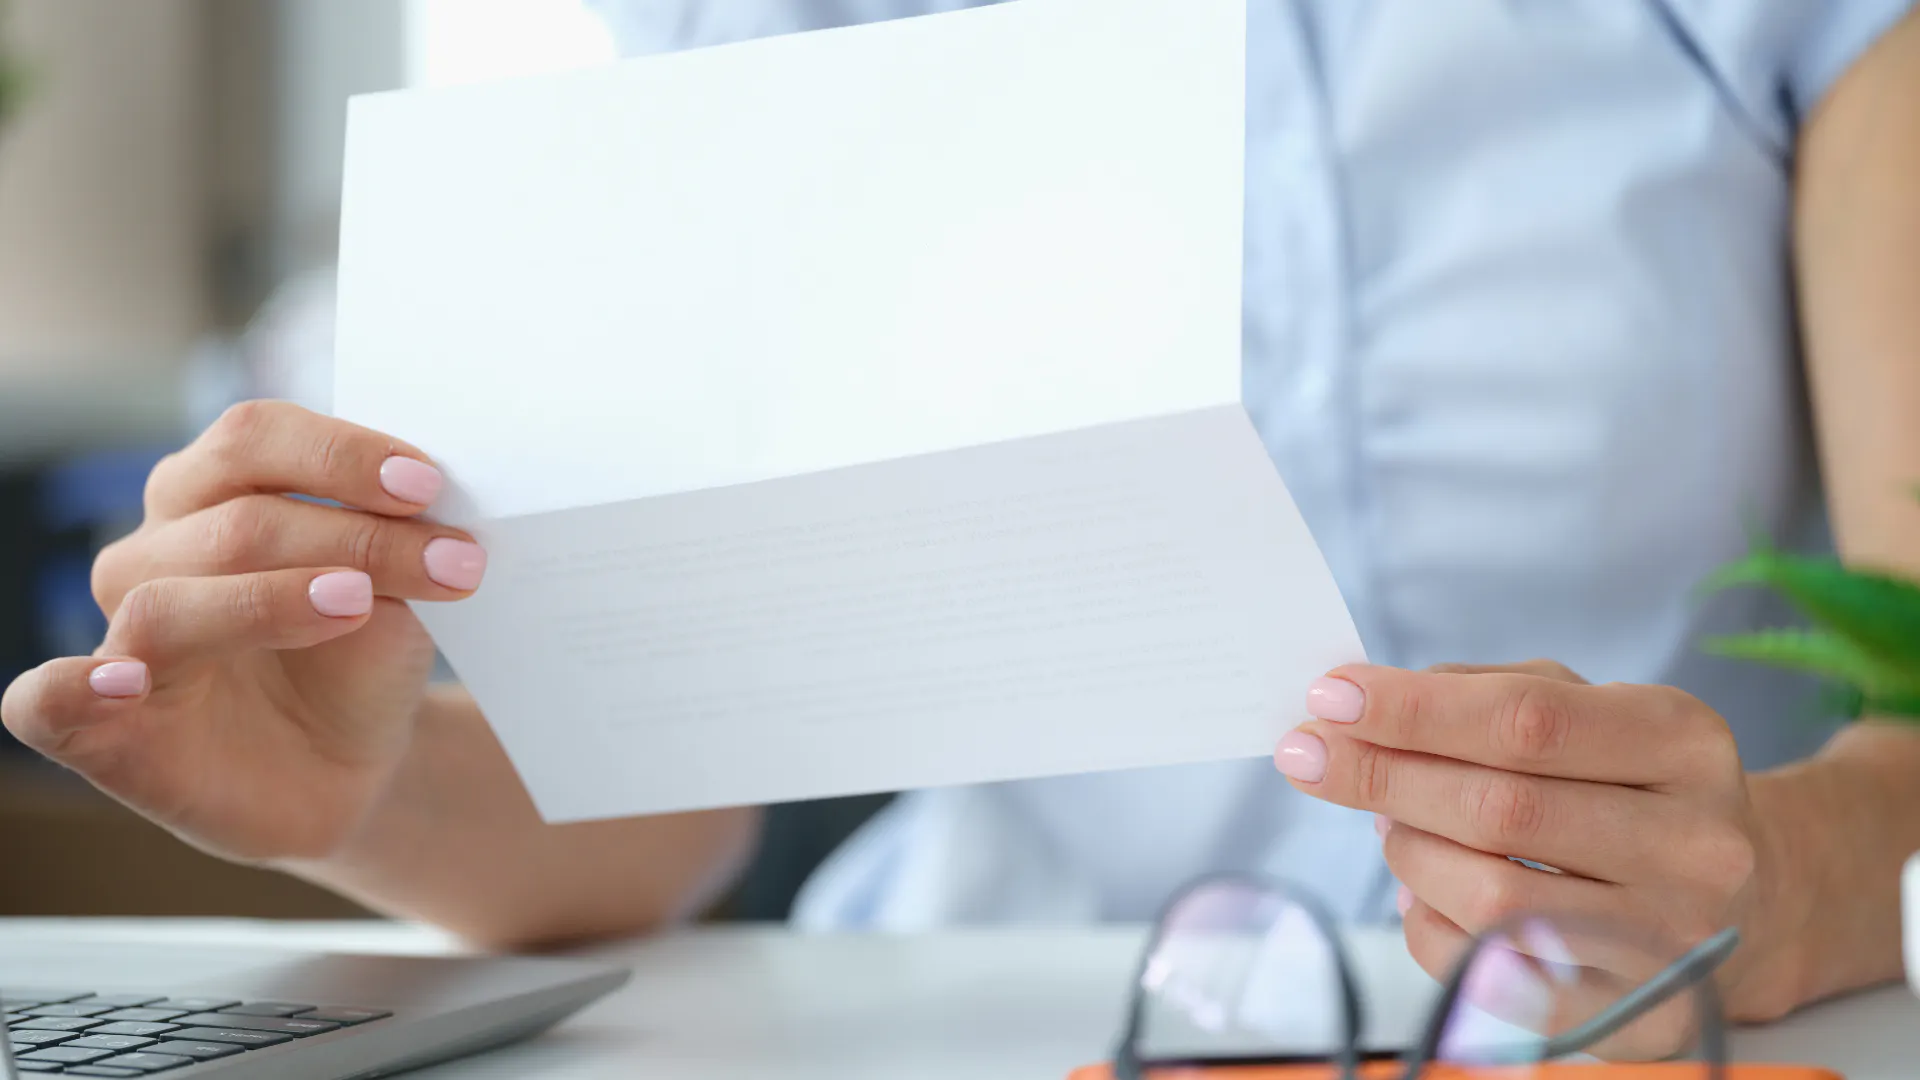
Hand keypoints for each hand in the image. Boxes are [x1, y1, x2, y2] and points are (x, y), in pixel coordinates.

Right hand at [1, 401, 487, 863]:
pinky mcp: (99, 730)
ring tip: (361, 601)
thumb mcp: (391, 592)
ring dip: (277, 597)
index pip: (255, 438)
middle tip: (455, 562)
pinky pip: (46, 700)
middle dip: (354, 536)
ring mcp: (122, 638)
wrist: (354, 766)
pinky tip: (121, 684)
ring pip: (171, 601)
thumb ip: (386, 542)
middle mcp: (155, 552)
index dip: (341, 454)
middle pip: (234, 520)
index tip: (429, 484)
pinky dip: (73, 687)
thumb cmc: (360, 660)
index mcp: (213, 491)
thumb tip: (426, 496)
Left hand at [1274, 661, 1801, 1053]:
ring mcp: (1670, 939)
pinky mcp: (1631, 1011)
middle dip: (1382, 775)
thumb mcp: (1590, 711)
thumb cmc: (1632, 788)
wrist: (1745, 900)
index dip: (1413, 709)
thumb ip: (1486, 693)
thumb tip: (1360, 703)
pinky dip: (1428, 918)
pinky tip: (1423, 884)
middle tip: (1310, 755)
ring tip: (1388, 820)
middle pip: (1501, 808)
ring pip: (1489, 893)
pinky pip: (1487, 968)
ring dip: (1406, 849)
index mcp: (1685, 744)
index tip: (1330, 697)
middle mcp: (1696, 845)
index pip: (1526, 722)